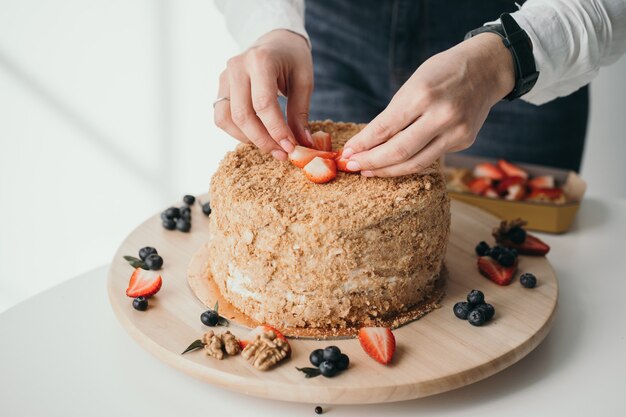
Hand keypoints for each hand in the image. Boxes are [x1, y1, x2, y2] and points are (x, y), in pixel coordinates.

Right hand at [214, 29, 312, 160]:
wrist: (275, 41)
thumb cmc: (292, 59)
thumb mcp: (304, 80)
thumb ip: (300, 112)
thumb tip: (302, 144)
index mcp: (260, 60)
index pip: (263, 104)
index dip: (276, 130)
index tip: (290, 147)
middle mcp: (237, 67)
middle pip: (242, 115)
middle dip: (263, 140)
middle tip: (282, 153)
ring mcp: (224, 77)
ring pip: (227, 119)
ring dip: (248, 139)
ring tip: (271, 146)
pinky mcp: (220, 88)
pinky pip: (221, 117)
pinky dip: (237, 133)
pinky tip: (256, 136)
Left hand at [341, 33, 515, 176]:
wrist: (486, 69)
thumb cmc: (442, 73)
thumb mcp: (413, 84)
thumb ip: (393, 115)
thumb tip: (366, 143)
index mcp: (423, 95)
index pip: (384, 128)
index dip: (362, 144)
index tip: (346, 153)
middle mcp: (441, 115)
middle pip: (398, 151)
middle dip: (371, 162)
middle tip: (352, 166)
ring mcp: (456, 131)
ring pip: (415, 163)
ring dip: (387, 171)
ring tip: (368, 171)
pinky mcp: (464, 141)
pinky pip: (430, 158)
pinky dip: (408, 163)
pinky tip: (393, 165)